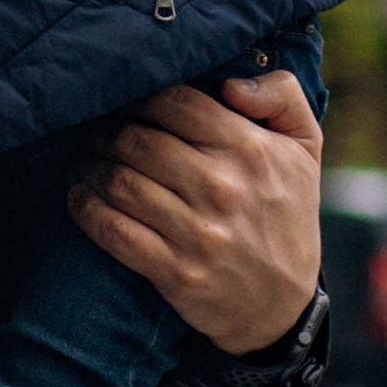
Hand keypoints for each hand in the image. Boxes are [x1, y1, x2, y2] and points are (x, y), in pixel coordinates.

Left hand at [67, 65, 322, 354]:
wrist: (284, 304)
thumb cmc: (287, 212)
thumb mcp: (305, 147)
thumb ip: (281, 94)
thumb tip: (231, 83)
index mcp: (250, 149)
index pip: (174, 102)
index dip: (139, 98)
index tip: (125, 105)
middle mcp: (222, 187)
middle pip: (137, 139)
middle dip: (106, 132)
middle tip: (96, 134)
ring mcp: (198, 232)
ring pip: (120, 182)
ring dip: (90, 168)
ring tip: (85, 164)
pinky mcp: (176, 272)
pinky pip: (114, 231)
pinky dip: (86, 210)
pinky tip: (80, 198)